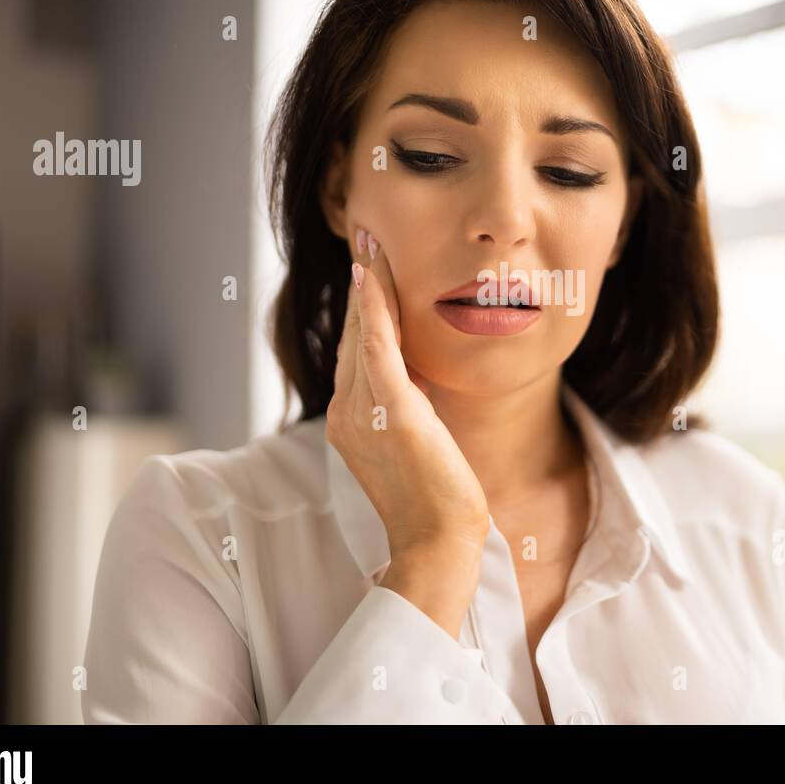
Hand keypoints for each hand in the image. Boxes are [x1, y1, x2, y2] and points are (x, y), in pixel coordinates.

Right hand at [324, 226, 489, 564]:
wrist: (439, 544)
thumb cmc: (436, 502)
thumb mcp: (417, 444)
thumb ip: (408, 409)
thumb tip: (419, 378)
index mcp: (349, 422)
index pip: (355, 351)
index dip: (362, 308)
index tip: (369, 268)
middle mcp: (345, 413)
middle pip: (353, 335)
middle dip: (361, 286)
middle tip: (367, 240)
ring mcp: (361, 413)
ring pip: (361, 333)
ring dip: (367, 284)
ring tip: (371, 245)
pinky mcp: (391, 413)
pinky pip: (376, 347)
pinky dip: (373, 309)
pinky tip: (372, 277)